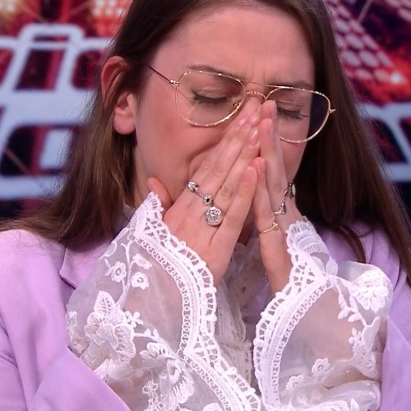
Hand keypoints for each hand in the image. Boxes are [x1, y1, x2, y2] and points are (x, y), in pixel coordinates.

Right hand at [146, 104, 260, 281]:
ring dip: (244, 155)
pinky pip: (232, 217)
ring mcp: (203, 228)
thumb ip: (157, 207)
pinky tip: (255, 170)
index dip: (226, 141)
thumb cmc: (159, 269)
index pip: (207, 167)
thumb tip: (153, 182)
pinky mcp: (216, 249)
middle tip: (256, 106)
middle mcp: (190, 212)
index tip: (243, 116)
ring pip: (227, 186)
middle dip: (238, 136)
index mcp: (180, 208)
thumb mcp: (155, 236)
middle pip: (219, 168)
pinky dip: (244, 193)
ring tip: (258, 127)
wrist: (152, 304)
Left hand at [252, 100, 303, 292]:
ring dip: (267, 154)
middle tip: (264, 101)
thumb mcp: (277, 243)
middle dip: (268, 135)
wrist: (311, 314)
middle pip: (274, 169)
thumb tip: (265, 197)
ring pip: (272, 186)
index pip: (270, 171)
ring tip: (261, 123)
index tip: (258, 112)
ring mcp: (283, 229)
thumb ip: (269, 219)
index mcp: (281, 213)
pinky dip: (261, 192)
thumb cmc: (293, 280)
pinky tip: (257, 170)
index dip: (265, 142)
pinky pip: (266, 217)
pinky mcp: (278, 248)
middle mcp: (285, 215)